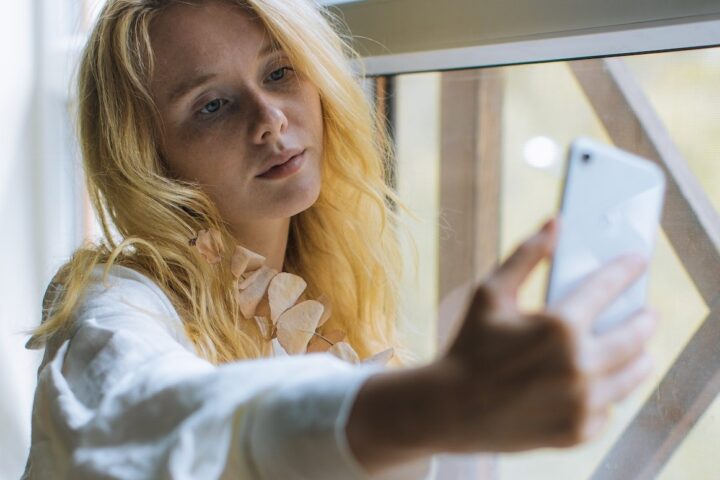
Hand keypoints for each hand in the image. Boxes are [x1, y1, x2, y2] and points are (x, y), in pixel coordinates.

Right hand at [435, 217, 658, 451]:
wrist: (450, 410)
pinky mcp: (579, 431)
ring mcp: (582, 402)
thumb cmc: (468, 347)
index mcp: (559, 326)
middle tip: (646, 312)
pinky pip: (609, 406)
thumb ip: (525, 256)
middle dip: (644, 318)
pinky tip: (598, 382)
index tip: (637, 262)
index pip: (607, 287)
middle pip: (635, 335)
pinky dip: (607, 392)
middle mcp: (579, 365)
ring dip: (639, 356)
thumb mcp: (489, 294)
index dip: (625, 270)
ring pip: (633, 374)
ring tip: (636, 348)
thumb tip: (555, 223)